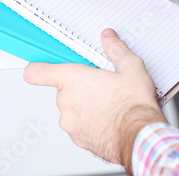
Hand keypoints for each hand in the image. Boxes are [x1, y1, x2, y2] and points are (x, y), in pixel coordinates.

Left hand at [24, 29, 164, 168]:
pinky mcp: (79, 139)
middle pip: (63, 89)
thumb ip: (115, 49)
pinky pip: (80, 126)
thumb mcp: (131, 67)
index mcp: (72, 79)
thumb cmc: (133, 106)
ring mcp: (70, 123)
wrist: (140, 138)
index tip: (41, 67)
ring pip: (72, 109)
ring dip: (85, 106)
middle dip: (81, 87)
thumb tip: (109, 38)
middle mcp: (66, 102)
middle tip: (101, 85)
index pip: (38, 72)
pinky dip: (91, 123)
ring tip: (110, 104)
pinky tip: (109, 119)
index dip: (38, 69)